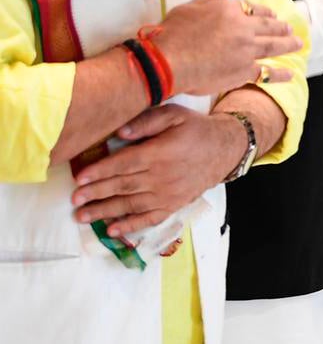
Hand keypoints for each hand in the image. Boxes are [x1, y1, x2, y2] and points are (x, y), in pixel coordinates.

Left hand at [69, 105, 245, 238]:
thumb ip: (148, 121)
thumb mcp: (175, 115)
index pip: (124, 163)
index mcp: (161, 152)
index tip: (79, 178)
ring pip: (131, 205)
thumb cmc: (195, 129)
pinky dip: (130, 227)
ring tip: (82, 217)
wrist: (224, 149)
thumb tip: (120, 132)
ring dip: (105, 212)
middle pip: (123, 186)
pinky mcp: (173, 205)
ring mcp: (168, 194)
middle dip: (96, 193)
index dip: (100, 171)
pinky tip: (112, 231)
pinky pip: (149, 219)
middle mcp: (162, 176)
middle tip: (74, 200)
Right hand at [158, 0, 301, 94]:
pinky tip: (290, 74)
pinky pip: (267, 73)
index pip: (253, 9)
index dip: (264, 12)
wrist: (170, 61)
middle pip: (269, 26)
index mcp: (230, 10)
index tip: (272, 14)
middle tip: (291, 29)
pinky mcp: (245, 71)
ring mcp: (247, 51)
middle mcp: (243, 29)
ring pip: (273, 46)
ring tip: (298, 44)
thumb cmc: (174, 33)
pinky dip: (280, 74)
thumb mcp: (190, 7)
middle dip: (281, 27)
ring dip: (288, 44)